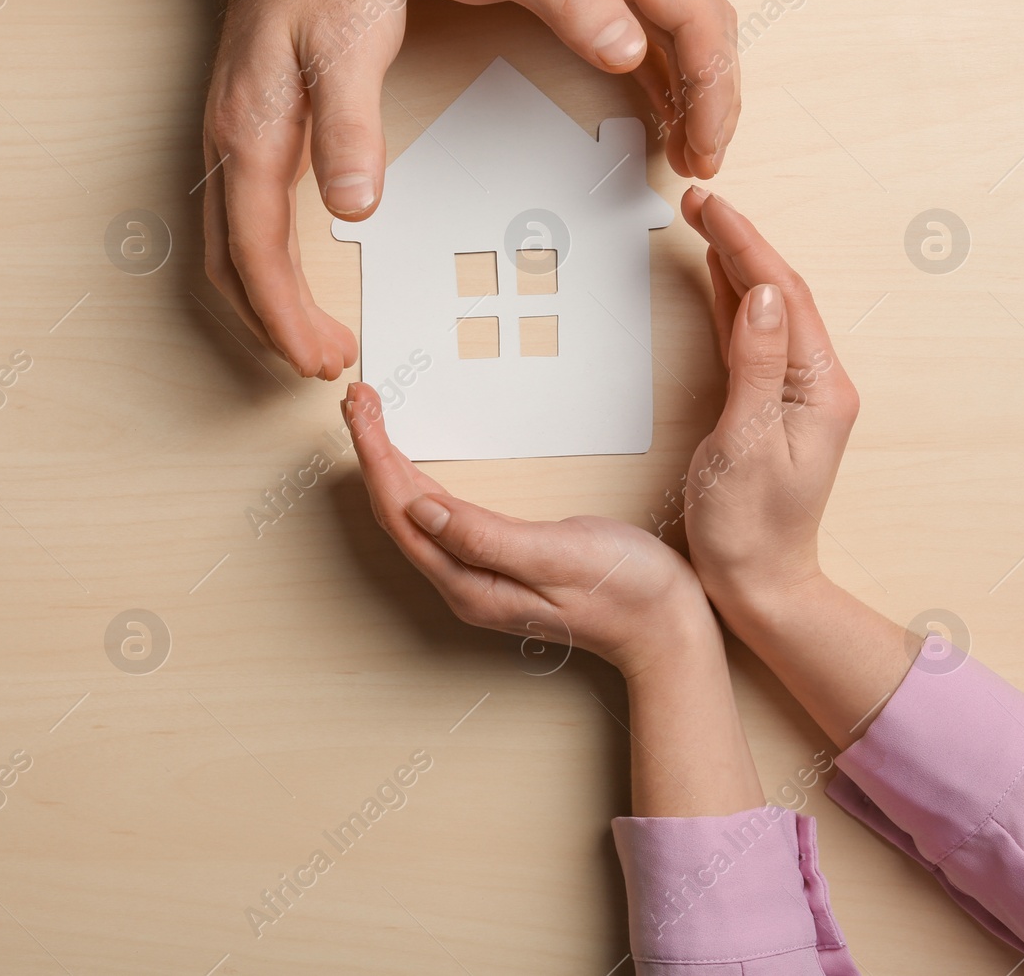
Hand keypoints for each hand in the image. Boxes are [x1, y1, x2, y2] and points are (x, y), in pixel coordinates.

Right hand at [200, 0, 403, 378]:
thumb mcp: (352, 44)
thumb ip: (352, 128)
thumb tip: (354, 208)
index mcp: (251, 137)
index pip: (257, 257)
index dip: (286, 318)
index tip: (319, 357)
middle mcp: (228, 146)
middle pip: (231, 267)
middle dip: (272, 326)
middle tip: (320, 362)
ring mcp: (230, 140)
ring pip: (228, 248)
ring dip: (264, 301)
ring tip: (308, 334)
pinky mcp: (245, 130)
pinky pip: (239, 220)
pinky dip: (262, 265)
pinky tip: (291, 269)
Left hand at [343, 382, 711, 677]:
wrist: (665, 625)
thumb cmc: (625, 590)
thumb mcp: (556, 554)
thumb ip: (485, 537)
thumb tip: (422, 510)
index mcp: (471, 585)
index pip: (402, 513)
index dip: (375, 457)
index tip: (362, 410)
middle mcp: (464, 585)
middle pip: (397, 512)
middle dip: (372, 452)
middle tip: (358, 400)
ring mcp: (477, 577)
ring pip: (413, 515)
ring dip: (388, 464)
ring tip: (371, 418)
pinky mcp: (495, 564)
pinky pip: (437, 520)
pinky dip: (416, 481)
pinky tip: (409, 465)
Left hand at [360, 0, 739, 177]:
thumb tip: (628, 50)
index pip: (698, 18)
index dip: (712, 87)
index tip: (705, 145)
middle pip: (702, 24)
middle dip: (714, 96)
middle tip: (704, 159)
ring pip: (678, 28)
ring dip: (692, 88)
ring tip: (688, 146)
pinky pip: (646, 26)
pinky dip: (661, 71)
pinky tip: (657, 103)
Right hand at [677, 188, 860, 628]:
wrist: (759, 584)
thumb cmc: (750, 528)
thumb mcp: (747, 442)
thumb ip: (758, 363)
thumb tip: (763, 294)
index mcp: (820, 387)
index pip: (784, 295)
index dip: (744, 244)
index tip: (709, 208)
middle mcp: (817, 384)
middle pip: (781, 293)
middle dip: (740, 242)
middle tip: (699, 203)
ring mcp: (796, 395)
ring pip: (768, 310)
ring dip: (736, 265)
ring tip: (705, 225)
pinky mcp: (771, 407)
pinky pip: (754, 339)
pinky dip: (732, 303)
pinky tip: (716, 281)